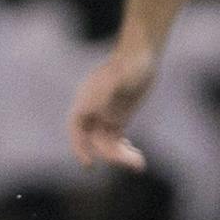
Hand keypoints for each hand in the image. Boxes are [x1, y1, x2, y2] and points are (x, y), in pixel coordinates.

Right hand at [67, 42, 158, 172]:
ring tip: (140, 164)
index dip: (80, 148)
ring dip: (121, 155)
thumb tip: (106, 119)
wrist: (141, 55)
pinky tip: (136, 155)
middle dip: (113, 155)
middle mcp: (93, 113)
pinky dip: (124, 150)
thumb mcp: (122, 80)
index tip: (89, 164)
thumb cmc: (130, 64)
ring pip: (107, 143)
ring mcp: (105, 116)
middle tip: (135, 164)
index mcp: (86, 103)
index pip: (77, 131)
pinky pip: (116, 139)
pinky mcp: (118, 117)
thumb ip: (111, 98)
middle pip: (96, 141)